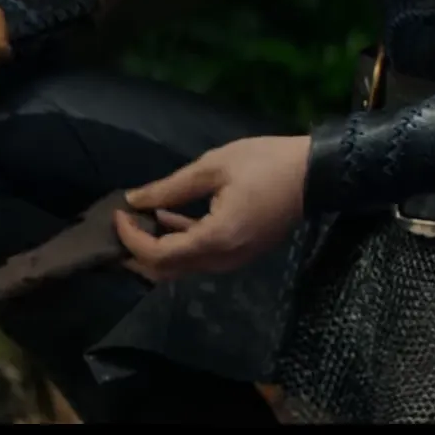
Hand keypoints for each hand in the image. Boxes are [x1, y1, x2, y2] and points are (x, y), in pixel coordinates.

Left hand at [113, 135, 310, 279]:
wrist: (316, 174)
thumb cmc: (265, 163)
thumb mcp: (213, 167)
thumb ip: (170, 188)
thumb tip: (134, 200)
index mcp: (216, 239)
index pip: (159, 254)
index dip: (131, 238)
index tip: (118, 214)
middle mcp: (223, 260)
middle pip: (167, 271)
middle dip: (137, 252)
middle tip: (118, 225)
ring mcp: (233, 261)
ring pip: (182, 268)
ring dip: (156, 248)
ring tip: (138, 219)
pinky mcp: (239, 254)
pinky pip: (200, 258)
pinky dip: (178, 244)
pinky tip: (166, 217)